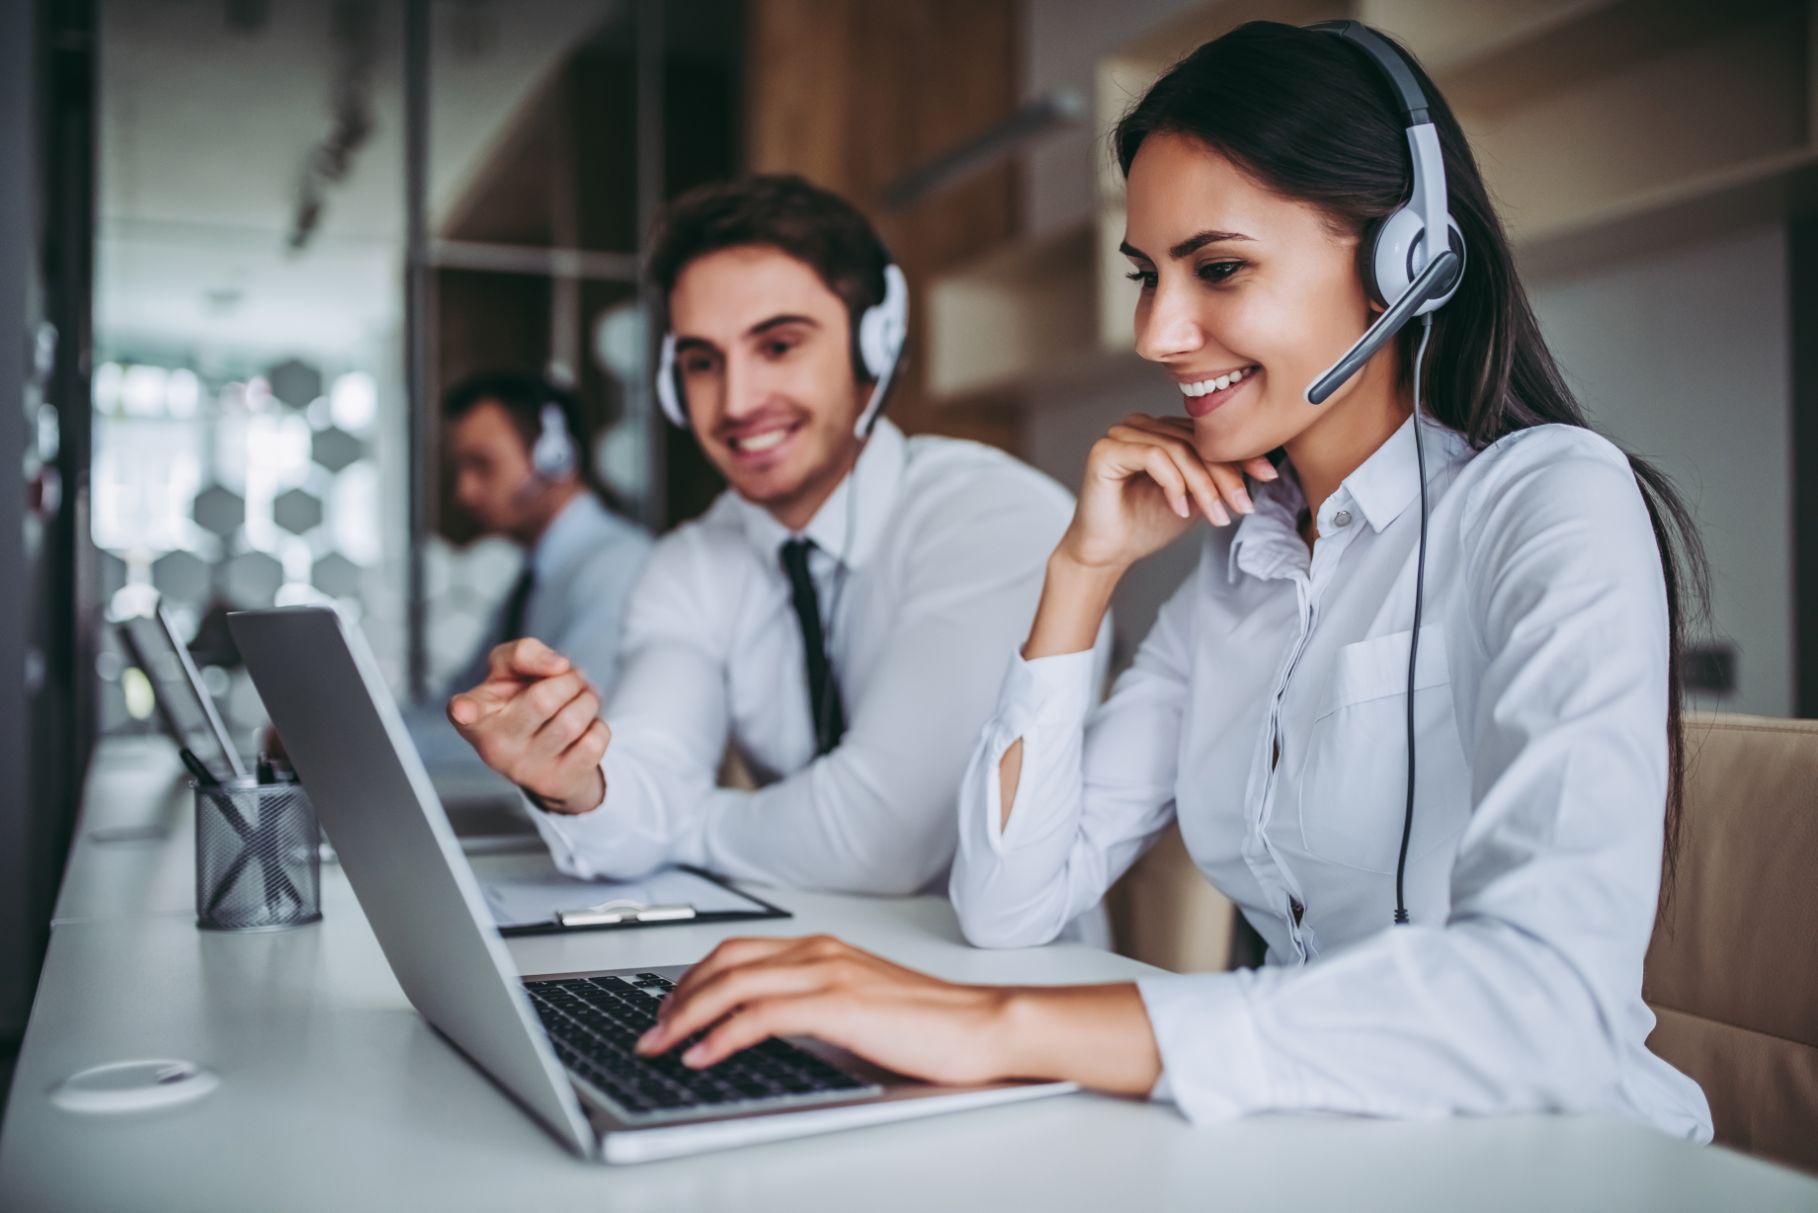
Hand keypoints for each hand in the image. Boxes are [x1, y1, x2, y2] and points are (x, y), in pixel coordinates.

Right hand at [446, 638, 608, 812]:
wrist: (547, 753)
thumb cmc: (519, 702)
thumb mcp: (510, 670)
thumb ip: (524, 652)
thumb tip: (558, 665)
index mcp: (475, 716)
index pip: (464, 711)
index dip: (464, 709)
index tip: (463, 710)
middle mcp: (494, 747)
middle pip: (544, 699)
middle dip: (570, 679)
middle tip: (572, 678)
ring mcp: (525, 769)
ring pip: (574, 720)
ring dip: (588, 699)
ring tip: (582, 698)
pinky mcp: (556, 783)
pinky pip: (595, 741)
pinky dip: (598, 725)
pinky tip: (584, 729)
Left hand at [634, 935, 1016, 1085]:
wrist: (981, 1027)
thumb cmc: (930, 1024)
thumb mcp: (857, 1006)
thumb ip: (813, 1006)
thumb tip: (763, 1030)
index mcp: (822, 949)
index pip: (736, 952)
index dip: (692, 980)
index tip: (668, 1010)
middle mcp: (819, 952)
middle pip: (724, 963)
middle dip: (677, 997)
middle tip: (651, 1032)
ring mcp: (827, 974)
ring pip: (732, 984)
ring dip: (687, 1016)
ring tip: (662, 1045)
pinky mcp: (837, 1005)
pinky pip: (759, 1016)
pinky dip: (722, 1034)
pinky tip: (702, 1055)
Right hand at [1059, 413, 1276, 570]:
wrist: (1108, 553)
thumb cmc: (1145, 525)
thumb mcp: (1195, 498)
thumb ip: (1217, 478)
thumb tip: (1261, 468)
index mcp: (1161, 430)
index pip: (1207, 436)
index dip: (1240, 455)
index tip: (1267, 477)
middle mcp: (1141, 425)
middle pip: (1195, 442)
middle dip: (1225, 475)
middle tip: (1243, 505)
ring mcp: (1121, 434)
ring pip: (1178, 450)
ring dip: (1203, 485)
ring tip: (1216, 514)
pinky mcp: (1106, 450)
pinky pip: (1153, 457)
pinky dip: (1173, 483)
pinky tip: (1181, 508)